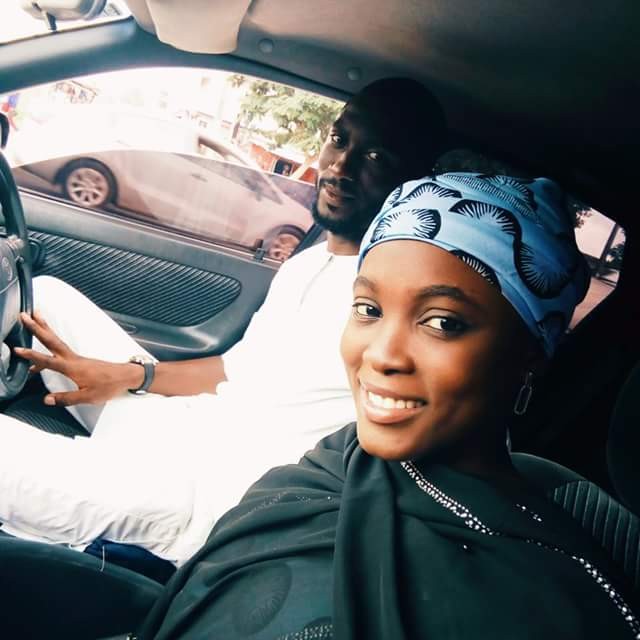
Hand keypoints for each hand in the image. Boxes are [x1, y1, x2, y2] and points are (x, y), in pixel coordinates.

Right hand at [14, 311, 143, 406]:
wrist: (126, 376)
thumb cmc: (110, 386)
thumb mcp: (88, 397)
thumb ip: (67, 398)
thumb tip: (47, 399)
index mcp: (73, 367)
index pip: (48, 361)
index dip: (32, 356)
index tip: (18, 349)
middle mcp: (73, 359)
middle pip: (52, 340)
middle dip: (37, 327)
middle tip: (25, 315)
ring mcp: (77, 358)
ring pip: (57, 342)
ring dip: (45, 330)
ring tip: (34, 319)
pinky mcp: (80, 360)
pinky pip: (61, 350)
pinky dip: (50, 347)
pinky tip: (44, 353)